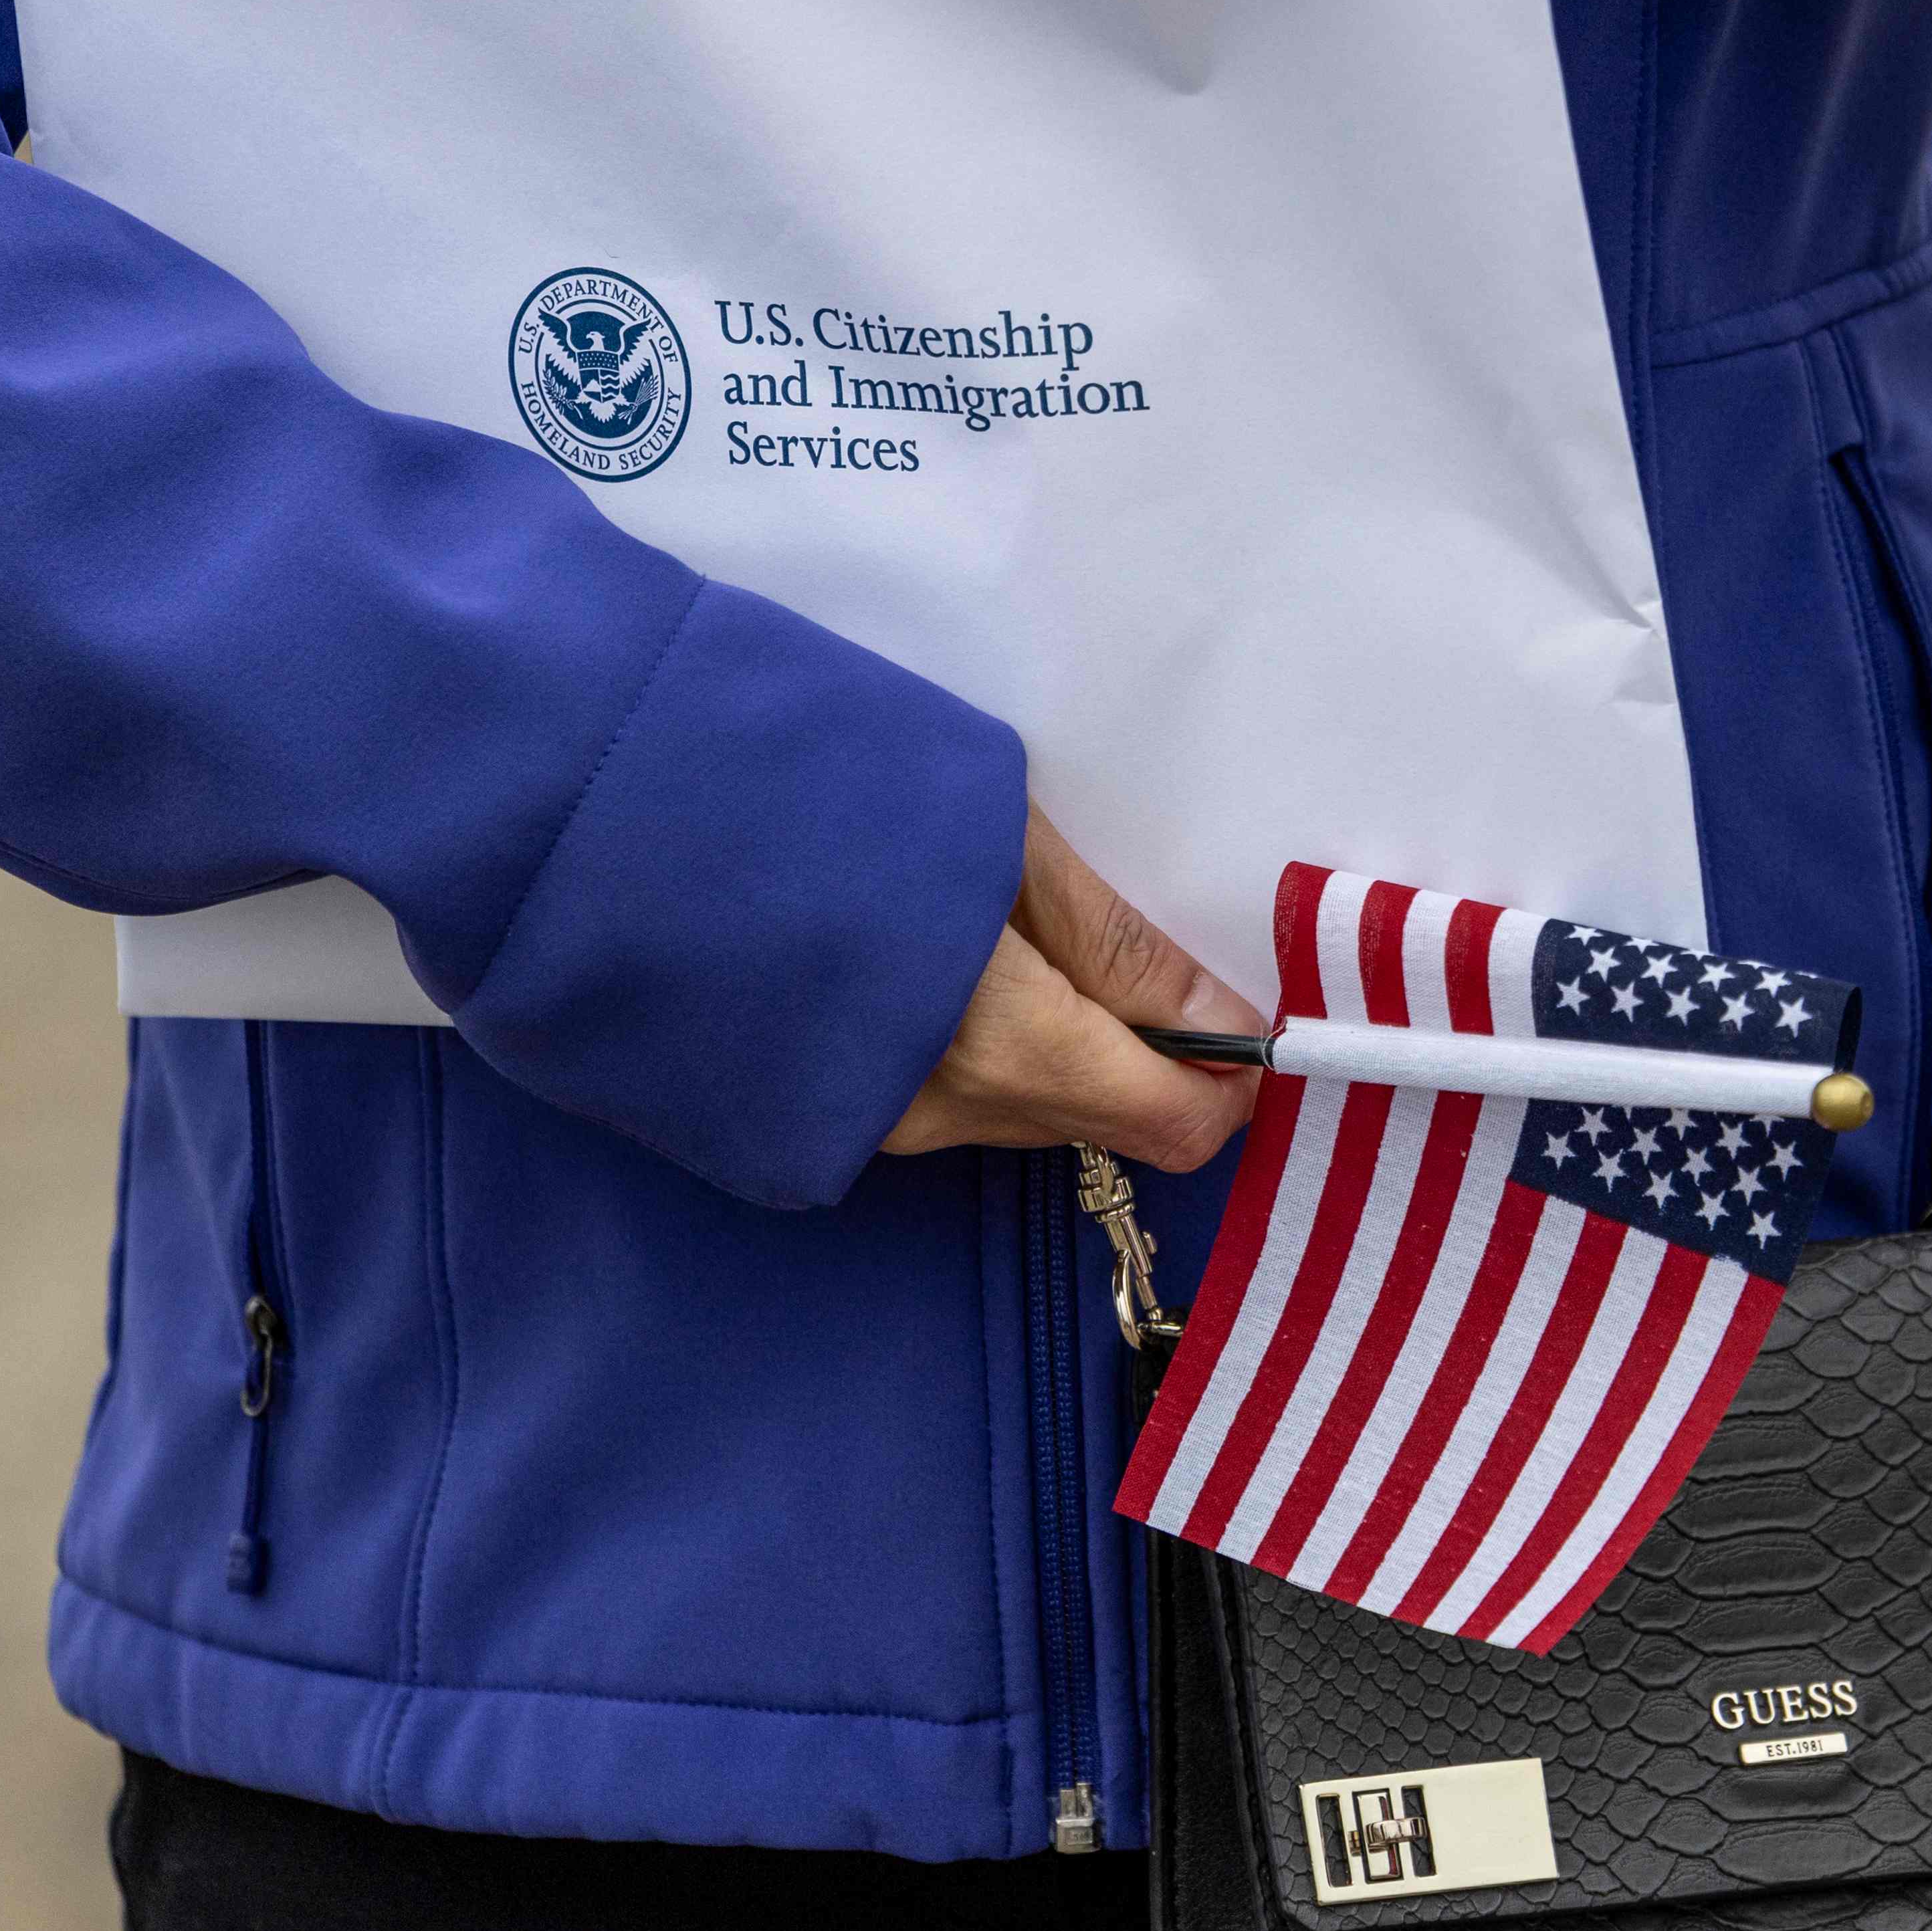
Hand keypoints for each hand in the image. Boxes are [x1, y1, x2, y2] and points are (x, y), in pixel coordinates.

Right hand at [882, 805, 1267, 1170]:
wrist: (686, 824)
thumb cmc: (870, 806)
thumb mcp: (1017, 851)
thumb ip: (1120, 948)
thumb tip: (1221, 1022)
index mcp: (1004, 1048)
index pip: (1174, 1124)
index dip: (1232, 1080)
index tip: (1245, 1020)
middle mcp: (952, 1111)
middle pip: (1113, 1120)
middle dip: (1158, 1060)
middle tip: (1154, 966)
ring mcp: (898, 1119)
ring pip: (1045, 1107)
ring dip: (1081, 1049)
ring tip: (1051, 948)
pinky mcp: (862, 1106)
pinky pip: (979, 1096)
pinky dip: (1012, 1047)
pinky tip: (989, 970)